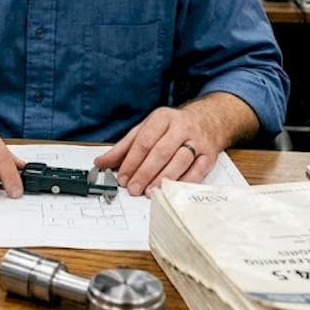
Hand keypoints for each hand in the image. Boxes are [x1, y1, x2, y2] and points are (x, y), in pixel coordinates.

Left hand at [93, 106, 218, 195]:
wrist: (208, 120)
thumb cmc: (172, 128)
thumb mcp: (147, 129)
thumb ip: (124, 147)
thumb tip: (101, 162)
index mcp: (162, 118)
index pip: (144, 141)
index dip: (132, 161)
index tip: (122, 177)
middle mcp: (181, 127)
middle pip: (161, 152)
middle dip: (145, 172)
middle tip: (133, 188)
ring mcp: (197, 142)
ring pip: (179, 161)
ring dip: (163, 178)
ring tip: (149, 192)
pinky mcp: (209, 156)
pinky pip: (197, 172)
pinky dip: (183, 183)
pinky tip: (170, 191)